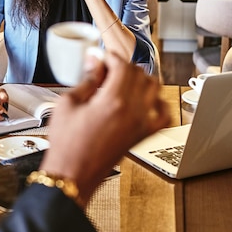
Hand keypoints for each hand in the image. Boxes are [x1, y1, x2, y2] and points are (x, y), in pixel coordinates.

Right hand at [41, 52, 170, 206]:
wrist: (73, 174)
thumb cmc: (67, 145)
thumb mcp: (68, 103)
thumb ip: (86, 79)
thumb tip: (95, 61)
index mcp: (113, 101)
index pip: (122, 65)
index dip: (110, 57)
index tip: (100, 58)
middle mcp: (132, 111)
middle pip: (139, 73)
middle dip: (123, 66)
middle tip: (106, 70)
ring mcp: (141, 124)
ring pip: (154, 88)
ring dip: (141, 79)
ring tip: (123, 82)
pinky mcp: (143, 136)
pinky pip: (164, 115)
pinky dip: (159, 103)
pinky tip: (146, 100)